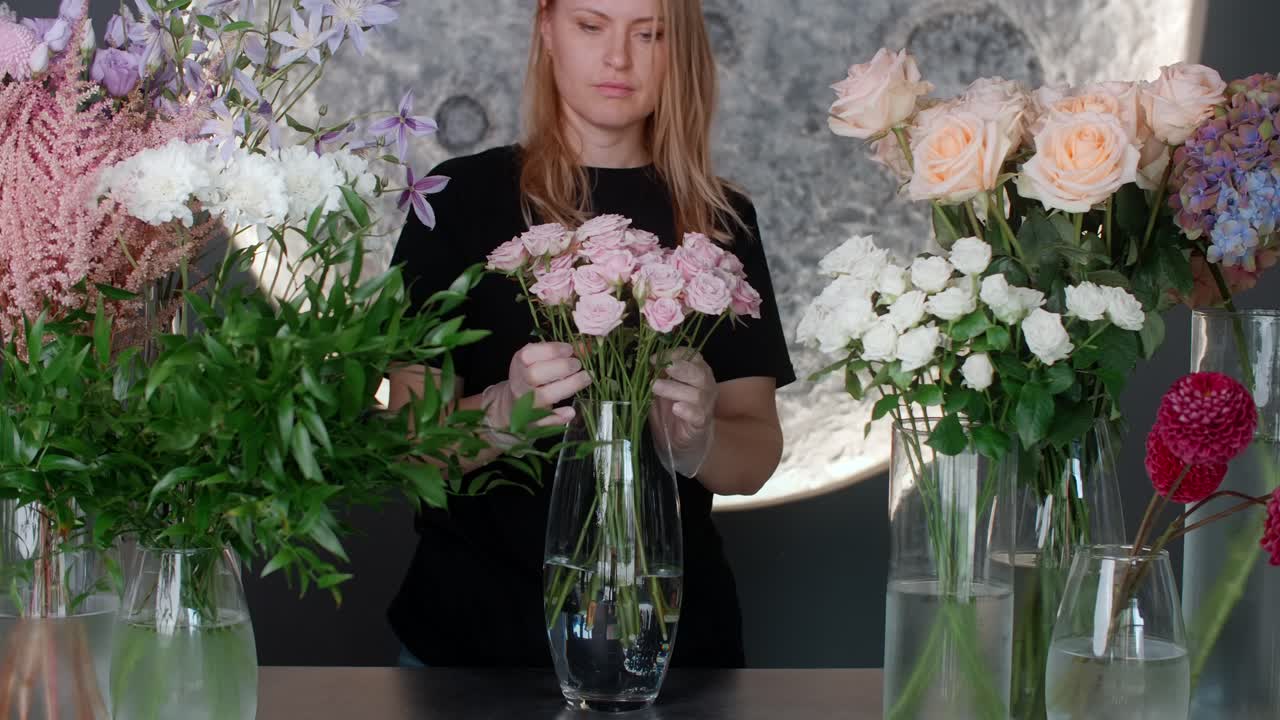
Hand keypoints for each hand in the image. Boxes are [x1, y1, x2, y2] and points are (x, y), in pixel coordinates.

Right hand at [481, 342, 590, 447]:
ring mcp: (525, 404)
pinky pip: (544, 422)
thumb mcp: (540, 361)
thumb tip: (587, 347)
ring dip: (568, 386)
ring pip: (543, 396)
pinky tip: (570, 411)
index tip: (570, 349)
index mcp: (519, 364)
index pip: (528, 354)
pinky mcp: (533, 422)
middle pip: (534, 375)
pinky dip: (558, 418)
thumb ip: (561, 353)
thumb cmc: (531, 378)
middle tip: (578, 364)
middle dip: (561, 367)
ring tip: (586, 378)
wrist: (512, 406)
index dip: (551, 350)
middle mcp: (519, 384)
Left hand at [650, 349, 717, 476]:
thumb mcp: (660, 388)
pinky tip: (676, 408)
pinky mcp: (701, 424)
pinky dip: (688, 410)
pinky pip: (698, 415)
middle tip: (663, 367)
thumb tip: (641, 363)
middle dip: (680, 368)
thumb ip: (655, 375)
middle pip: (699, 372)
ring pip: (697, 394)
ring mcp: (705, 405)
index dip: (675, 354)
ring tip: (655, 387)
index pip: (692, 356)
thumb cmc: (669, 410)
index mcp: (696, 372)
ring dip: (675, 388)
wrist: (680, 441)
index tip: (653, 358)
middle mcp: (705, 386)